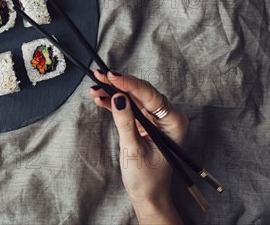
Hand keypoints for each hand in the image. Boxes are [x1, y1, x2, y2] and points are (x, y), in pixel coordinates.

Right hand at [89, 71, 187, 224]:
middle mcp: (167, 117)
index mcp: (174, 122)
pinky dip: (114, 103)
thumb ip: (126, 122)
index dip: (130, 84)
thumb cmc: (147, 177)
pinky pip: (128, 107)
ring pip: (133, 98)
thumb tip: (118, 98)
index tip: (112, 76)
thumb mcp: (133, 150)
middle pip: (141, 92)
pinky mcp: (144, 122)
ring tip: (95, 88)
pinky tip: (100, 99)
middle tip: (100, 75)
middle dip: (119, 84)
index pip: (150, 96)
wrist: (147, 194)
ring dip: (113, 92)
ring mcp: (155, 119)